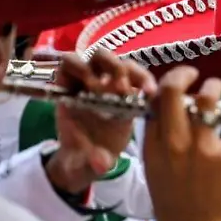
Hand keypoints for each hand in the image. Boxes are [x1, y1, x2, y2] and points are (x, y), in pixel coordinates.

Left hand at [45, 50, 156, 194]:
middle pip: (97, 57)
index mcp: (69, 94)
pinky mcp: (129, 94)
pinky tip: (152, 94)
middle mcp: (89, 84)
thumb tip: (101, 162)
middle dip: (110, 65)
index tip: (93, 86)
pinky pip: (138, 79)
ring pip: (121, 63)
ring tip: (144, 90)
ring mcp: (110, 87)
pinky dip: (146, 81)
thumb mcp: (79, 164)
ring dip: (132, 72)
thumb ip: (87, 162)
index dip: (78, 69)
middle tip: (120, 87)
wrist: (90, 164)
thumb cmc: (78, 158)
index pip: (68, 66)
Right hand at [142, 66, 220, 220]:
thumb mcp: (154, 173)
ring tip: (219, 88)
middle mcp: (174, 142)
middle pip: (174, 91)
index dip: (164, 86)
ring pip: (209, 99)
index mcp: (153, 147)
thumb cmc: (173, 209)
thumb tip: (164, 116)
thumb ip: (157, 143)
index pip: (153, 102)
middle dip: (184, 74)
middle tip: (194, 73)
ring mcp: (202, 147)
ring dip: (215, 87)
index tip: (175, 84)